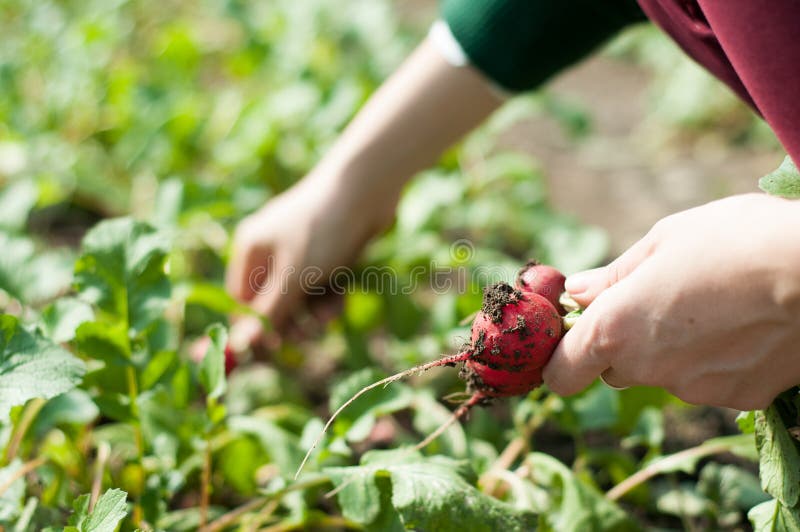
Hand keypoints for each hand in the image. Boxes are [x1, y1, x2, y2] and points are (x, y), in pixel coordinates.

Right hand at [225, 173, 387, 348]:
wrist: (367, 187)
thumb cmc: (322, 230)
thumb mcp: (294, 277)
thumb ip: (269, 313)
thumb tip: (240, 346)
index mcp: (251, 248)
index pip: (242, 298)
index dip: (258, 324)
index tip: (276, 348)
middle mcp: (271, 246)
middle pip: (273, 298)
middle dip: (291, 319)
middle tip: (308, 338)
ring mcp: (300, 247)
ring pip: (301, 293)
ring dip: (314, 310)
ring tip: (331, 317)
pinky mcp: (327, 248)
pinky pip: (321, 281)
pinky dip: (329, 293)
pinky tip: (341, 300)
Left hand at [543, 194, 799, 409]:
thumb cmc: (736, 241)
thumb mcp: (663, 242)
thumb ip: (613, 276)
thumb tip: (577, 292)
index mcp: (616, 330)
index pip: (562, 374)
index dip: (561, 359)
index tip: (573, 335)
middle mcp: (649, 370)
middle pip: (616, 368)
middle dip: (624, 342)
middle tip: (657, 301)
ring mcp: (696, 389)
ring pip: (665, 373)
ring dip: (674, 349)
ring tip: (714, 304)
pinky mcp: (740, 398)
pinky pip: (711, 380)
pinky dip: (717, 360)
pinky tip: (746, 323)